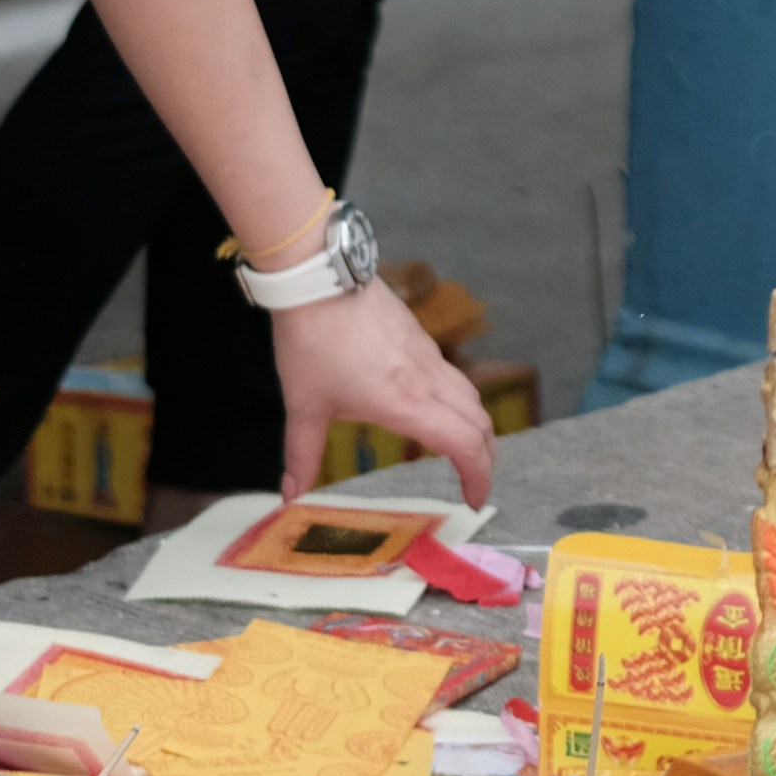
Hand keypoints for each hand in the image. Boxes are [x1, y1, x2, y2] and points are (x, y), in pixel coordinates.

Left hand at [267, 280, 493, 511]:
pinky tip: (423, 406)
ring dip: (472, 427)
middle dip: (485, 457)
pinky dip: (452, 401)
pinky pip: (449, 375)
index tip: (474, 500)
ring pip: (469, 396)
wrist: (318, 276)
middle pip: (480, 423)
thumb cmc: (312, 338)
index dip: (479, 476)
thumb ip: (302, 455)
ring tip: (452, 448)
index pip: (465, 445)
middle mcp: (427, 380)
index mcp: (406, 403)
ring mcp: (426, 354)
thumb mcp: (304, 405)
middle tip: (472, 482)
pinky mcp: (418, 336)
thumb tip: (291, 494)